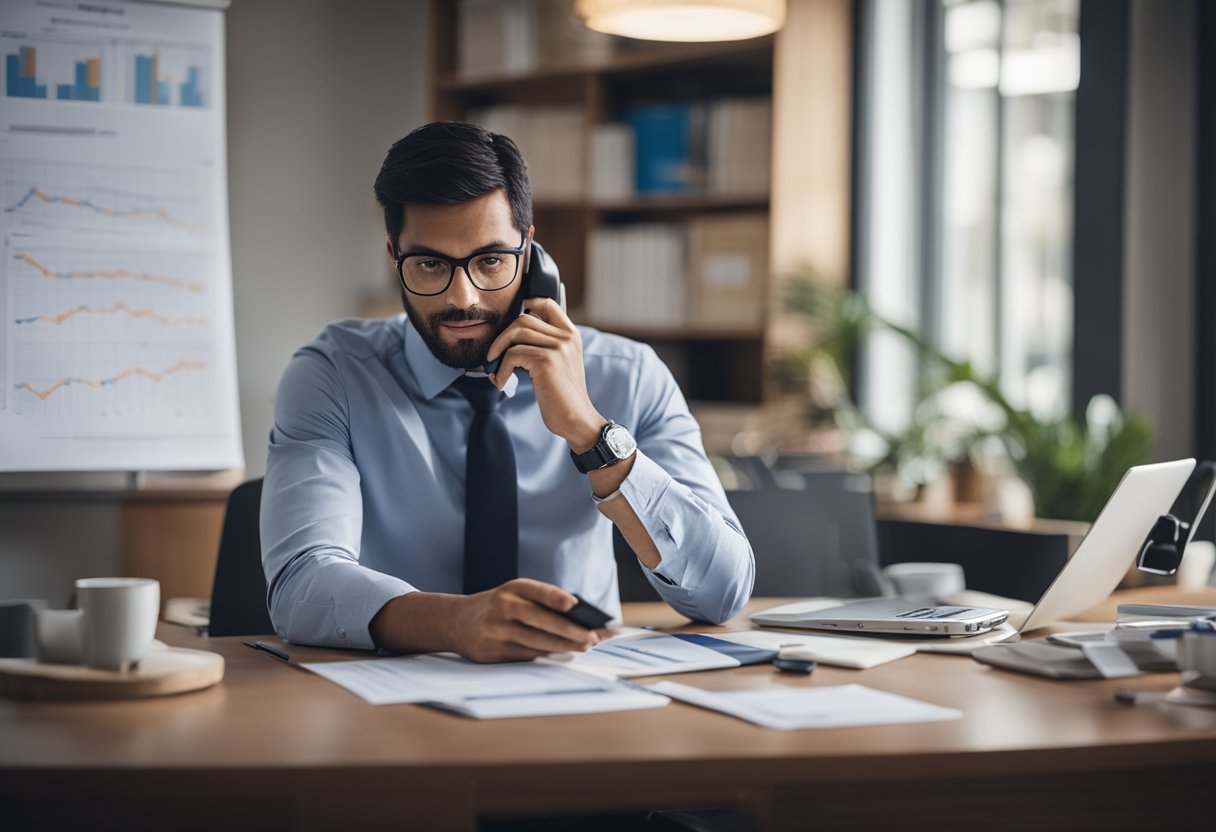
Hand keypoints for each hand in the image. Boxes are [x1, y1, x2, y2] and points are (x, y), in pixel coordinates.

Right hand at [452, 578, 599, 662]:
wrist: (455, 621)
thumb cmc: (497, 607)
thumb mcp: (513, 594)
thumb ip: (540, 601)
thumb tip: (577, 619)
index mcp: (511, 589)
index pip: (537, 591)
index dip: (556, 598)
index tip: (575, 605)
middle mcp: (502, 607)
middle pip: (540, 620)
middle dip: (569, 631)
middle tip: (591, 638)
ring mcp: (496, 631)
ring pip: (535, 642)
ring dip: (563, 647)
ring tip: (582, 648)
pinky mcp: (492, 652)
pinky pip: (525, 656)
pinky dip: (546, 656)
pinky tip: (561, 655)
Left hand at [486, 298, 603, 451]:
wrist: (576, 419)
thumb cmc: (562, 396)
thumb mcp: (560, 364)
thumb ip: (546, 345)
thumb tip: (513, 336)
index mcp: (571, 335)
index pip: (547, 303)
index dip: (526, 304)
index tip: (510, 319)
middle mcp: (566, 337)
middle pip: (524, 318)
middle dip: (502, 336)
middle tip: (493, 355)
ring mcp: (557, 347)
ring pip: (516, 332)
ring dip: (497, 351)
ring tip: (494, 368)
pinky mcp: (546, 361)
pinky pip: (512, 354)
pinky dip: (500, 370)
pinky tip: (501, 382)